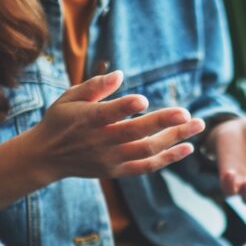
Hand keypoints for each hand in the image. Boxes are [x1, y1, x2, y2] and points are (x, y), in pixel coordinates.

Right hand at [29, 71, 205, 180]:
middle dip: (163, 123)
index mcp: (87, 120)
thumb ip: (94, 86)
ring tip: (197, 126)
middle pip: (135, 133)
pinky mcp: (117, 171)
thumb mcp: (69, 98)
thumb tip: (120, 75)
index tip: (143, 100)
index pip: (108, 114)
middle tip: (187, 113)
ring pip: (146, 150)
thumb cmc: (61, 120)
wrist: (47, 156)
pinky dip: (167, 159)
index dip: (125, 108)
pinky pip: (146, 167)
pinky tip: (187, 148)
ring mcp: (111, 159)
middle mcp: (101, 141)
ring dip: (174, 139)